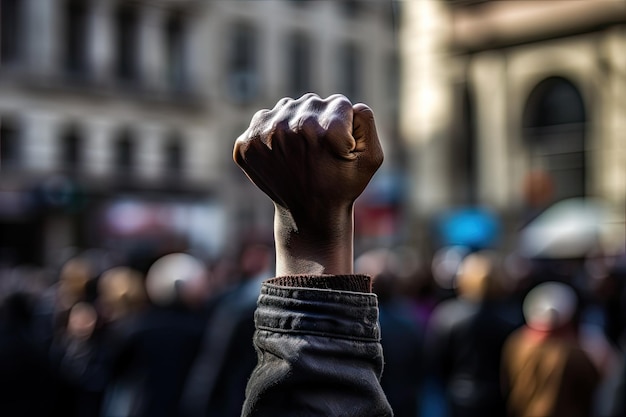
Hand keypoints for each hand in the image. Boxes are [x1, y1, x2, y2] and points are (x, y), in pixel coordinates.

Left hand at [233, 93, 382, 275]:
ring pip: (288, 108)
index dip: (346, 129)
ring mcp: (263, 136)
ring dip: (297, 125)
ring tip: (303, 154)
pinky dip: (274, 134)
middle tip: (321, 154)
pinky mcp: (246, 144)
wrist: (308, 214)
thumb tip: (349, 104)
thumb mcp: (371, 158)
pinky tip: (283, 155)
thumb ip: (367, 121)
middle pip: (312, 103)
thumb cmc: (343, 185)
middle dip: (321, 123)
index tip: (341, 152)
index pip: (341, 105)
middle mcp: (290, 127)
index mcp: (323, 130)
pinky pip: (265, 120)